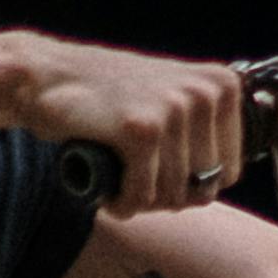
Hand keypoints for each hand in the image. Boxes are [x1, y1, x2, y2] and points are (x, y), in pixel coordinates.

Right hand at [0, 31, 252, 220]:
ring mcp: (175, 109)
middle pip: (201, 189)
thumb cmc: (107, 98)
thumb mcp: (172, 101)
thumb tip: (225, 181)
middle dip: (164, 194)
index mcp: (221, 85)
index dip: (191, 184)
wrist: (47, 78)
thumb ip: (205, 133)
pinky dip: (120, 200)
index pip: (230, 172)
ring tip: (118, 170)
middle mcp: (205, 92)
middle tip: (133, 170)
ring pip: (171, 196)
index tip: (160, 168)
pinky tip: (107, 180)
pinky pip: (141, 195)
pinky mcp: (142, 129)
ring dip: (138, 198)